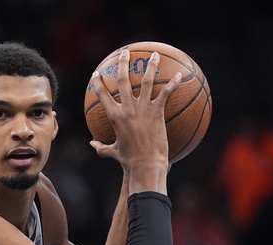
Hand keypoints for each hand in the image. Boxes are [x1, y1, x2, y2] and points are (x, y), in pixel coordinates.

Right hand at [88, 49, 179, 171]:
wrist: (145, 164)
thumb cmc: (129, 160)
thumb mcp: (112, 152)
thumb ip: (100, 147)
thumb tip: (92, 143)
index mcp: (114, 117)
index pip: (102, 95)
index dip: (98, 83)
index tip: (97, 74)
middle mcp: (127, 109)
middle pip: (122, 80)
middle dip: (122, 64)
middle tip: (124, 52)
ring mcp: (143, 109)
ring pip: (146, 81)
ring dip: (150, 66)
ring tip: (154, 54)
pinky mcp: (157, 113)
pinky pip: (165, 94)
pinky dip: (173, 84)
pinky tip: (180, 76)